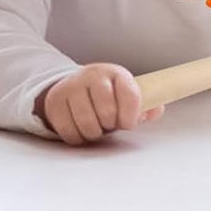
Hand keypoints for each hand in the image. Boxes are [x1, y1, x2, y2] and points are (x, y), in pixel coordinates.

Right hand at [37, 63, 165, 144]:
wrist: (75, 88)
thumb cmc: (108, 97)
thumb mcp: (128, 96)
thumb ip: (147, 104)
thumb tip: (155, 109)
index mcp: (115, 74)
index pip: (130, 94)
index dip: (131, 114)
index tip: (128, 122)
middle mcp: (91, 76)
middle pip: (107, 111)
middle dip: (110, 124)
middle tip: (108, 122)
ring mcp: (71, 87)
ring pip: (87, 124)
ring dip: (94, 132)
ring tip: (95, 125)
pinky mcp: (55, 102)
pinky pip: (70, 131)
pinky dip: (78, 137)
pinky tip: (80, 127)